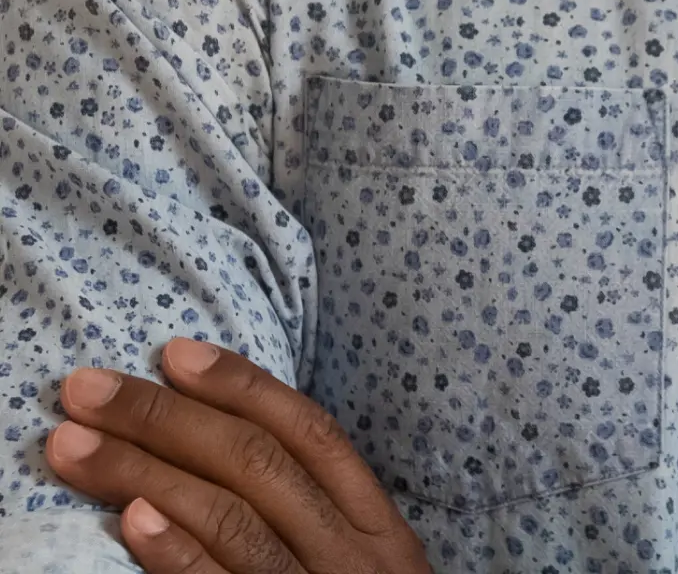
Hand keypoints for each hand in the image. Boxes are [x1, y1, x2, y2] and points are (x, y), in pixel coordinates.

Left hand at [45, 339, 429, 573]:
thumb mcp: (362, 573)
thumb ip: (315, 518)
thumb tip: (220, 451)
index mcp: (379, 527)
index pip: (310, 433)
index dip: (242, 386)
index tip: (171, 351)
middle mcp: (356, 559)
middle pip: (258, 466)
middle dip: (165, 418)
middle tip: (85, 390)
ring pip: (233, 519)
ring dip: (144, 473)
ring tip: (73, 448)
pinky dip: (178, 556)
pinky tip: (133, 520)